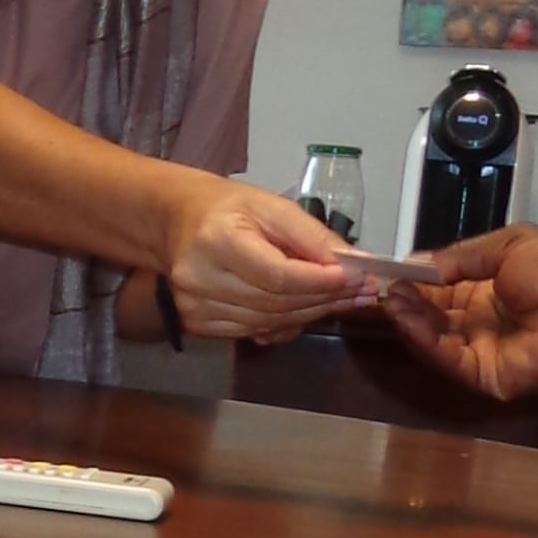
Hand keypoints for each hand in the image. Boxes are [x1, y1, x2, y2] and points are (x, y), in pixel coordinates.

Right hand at [158, 174, 367, 343]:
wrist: (175, 221)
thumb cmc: (226, 209)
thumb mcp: (271, 206)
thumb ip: (312, 236)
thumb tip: (354, 263)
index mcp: (216, 240)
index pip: (277, 275)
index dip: (320, 282)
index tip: (357, 278)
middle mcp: (199, 277)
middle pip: (276, 302)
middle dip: (325, 299)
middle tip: (362, 292)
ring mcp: (194, 306)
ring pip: (269, 322)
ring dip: (311, 313)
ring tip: (343, 300)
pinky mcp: (196, 323)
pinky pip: (253, 331)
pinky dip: (286, 324)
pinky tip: (306, 309)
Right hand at [376, 225, 537, 400]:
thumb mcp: (509, 245)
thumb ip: (461, 256)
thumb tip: (416, 263)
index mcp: (489, 289)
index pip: (441, 288)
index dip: (415, 280)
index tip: (387, 271)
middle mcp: (481, 320)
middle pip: (432, 314)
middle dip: (405, 300)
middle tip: (380, 286)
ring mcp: (481, 350)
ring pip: (434, 337)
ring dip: (409, 319)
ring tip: (389, 299)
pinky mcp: (483, 376)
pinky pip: (446, 359)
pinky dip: (423, 340)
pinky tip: (406, 318)